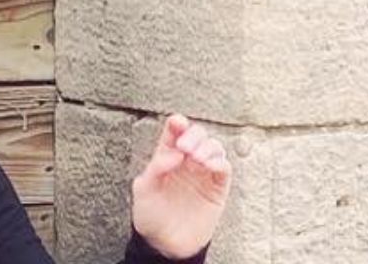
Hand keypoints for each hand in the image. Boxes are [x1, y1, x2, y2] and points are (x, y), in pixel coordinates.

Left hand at [129, 114, 230, 258]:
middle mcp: (187, 162)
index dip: (177, 124)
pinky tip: (209, 165)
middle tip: (185, 147)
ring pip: (213, 147)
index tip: (177, 123)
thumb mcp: (143, 191)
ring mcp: (203, 174)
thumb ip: (156, 168)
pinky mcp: (217, 187)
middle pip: (197, 135)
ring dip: (207, 147)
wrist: (166, 244)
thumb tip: (174, 152)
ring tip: (197, 158)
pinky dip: (220, 162)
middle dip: (193, 135)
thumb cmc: (151, 217)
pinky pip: (224, 168)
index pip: (174, 133)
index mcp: (166, 158)